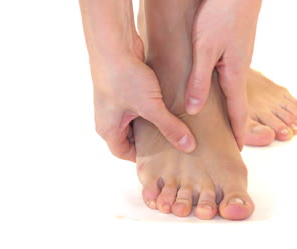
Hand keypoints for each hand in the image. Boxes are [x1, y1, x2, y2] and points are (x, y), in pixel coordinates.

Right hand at [92, 37, 195, 161]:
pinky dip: (154, 108)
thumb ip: (170, 127)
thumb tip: (189, 146)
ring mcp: (117, 101)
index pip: (124, 153)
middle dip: (152, 141)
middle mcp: (109, 117)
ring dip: (154, 122)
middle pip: (132, 138)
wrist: (113, 41)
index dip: (143, 158)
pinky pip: (141, 104)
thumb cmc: (124, 77)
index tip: (164, 159)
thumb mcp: (150, 107)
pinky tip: (171, 107)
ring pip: (138, 120)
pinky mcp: (126, 87)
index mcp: (107, 129)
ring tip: (176, 127)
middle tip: (174, 146)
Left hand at [185, 0, 261, 149]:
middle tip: (227, 141)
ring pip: (231, 89)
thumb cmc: (221, 15)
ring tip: (220, 122)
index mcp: (234, 74)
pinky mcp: (233, 48)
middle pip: (236, 103)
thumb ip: (199, 80)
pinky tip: (214, 90)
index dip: (238, 132)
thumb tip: (195, 109)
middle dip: (233, 124)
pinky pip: (228, 76)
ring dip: (228, 108)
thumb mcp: (205, 49)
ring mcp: (238, 58)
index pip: (238, 112)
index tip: (237, 150)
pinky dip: (223, 90)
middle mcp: (239, 69)